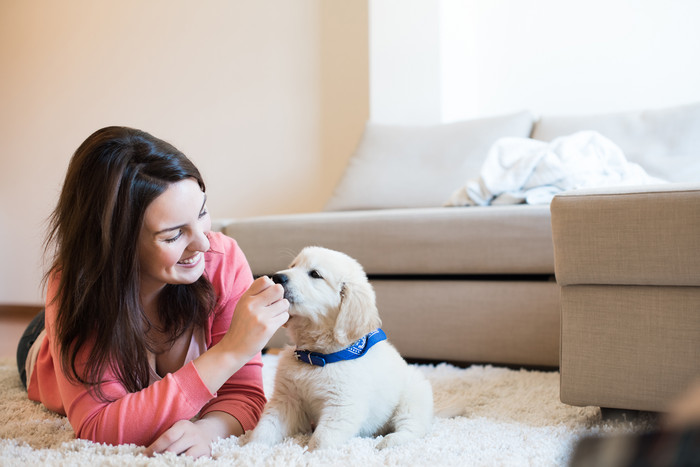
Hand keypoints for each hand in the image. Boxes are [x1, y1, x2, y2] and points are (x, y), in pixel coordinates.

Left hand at [145, 419, 214, 458]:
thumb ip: (166, 438)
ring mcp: (200, 445)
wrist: (208, 432)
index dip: (154, 448)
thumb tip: (147, 452)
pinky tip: (176, 464)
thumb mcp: (177, 430)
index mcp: (183, 426)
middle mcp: (192, 434)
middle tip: (151, 461)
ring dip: (171, 462)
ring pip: (183, 457)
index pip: (167, 437)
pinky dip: (182, 463)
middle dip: (160, 457)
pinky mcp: (206, 454)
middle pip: (173, 449)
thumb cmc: (186, 433)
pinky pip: (192, 462)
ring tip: (163, 463)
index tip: (144, 455)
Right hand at [193, 276, 288, 394]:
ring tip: (274, 316)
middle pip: (278, 289)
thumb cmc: (241, 327)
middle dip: (280, 296)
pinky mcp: (268, 328)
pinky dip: (282, 320)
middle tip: (274, 305)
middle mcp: (252, 304)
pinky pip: (285, 316)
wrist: (234, 348)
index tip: (268, 296)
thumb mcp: (242, 306)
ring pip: (284, 303)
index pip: (265, 280)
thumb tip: (273, 284)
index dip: (271, 286)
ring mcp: (260, 316)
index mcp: (246, 298)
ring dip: (282, 309)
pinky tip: (274, 324)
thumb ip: (255, 295)